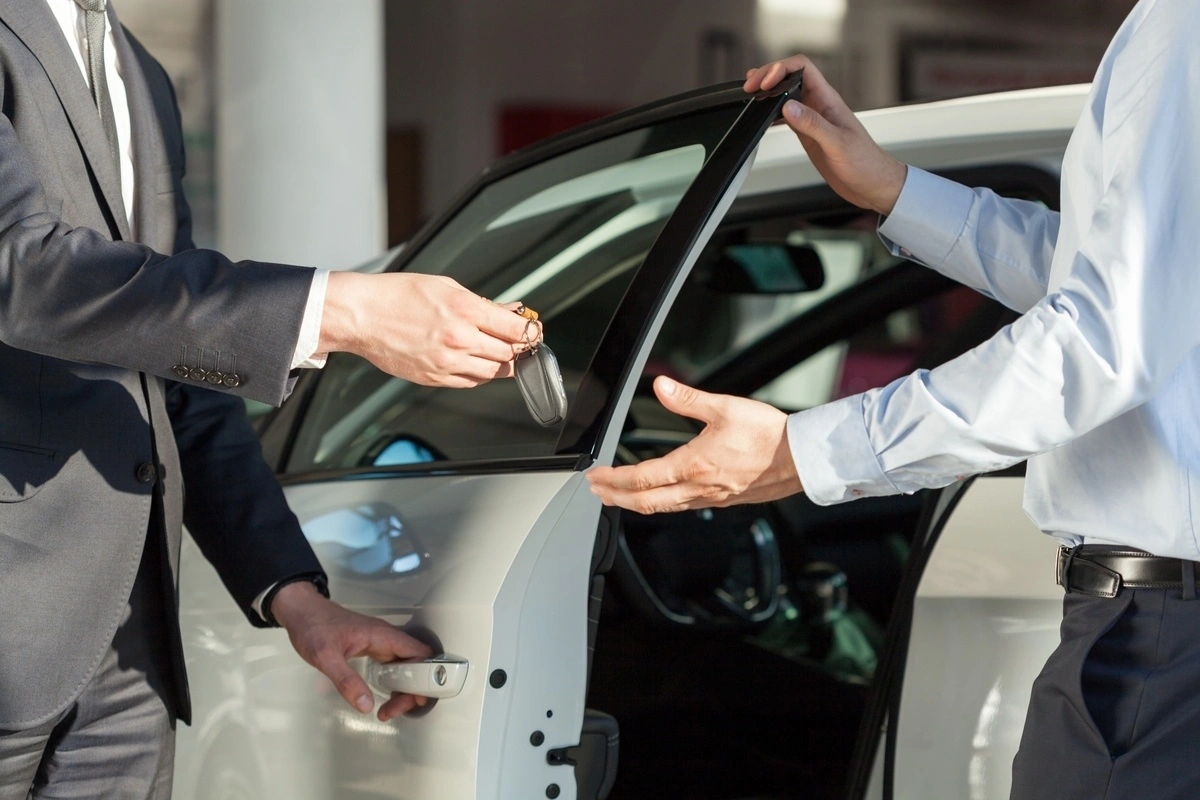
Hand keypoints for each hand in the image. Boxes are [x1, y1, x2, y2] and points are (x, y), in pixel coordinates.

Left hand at [269, 581, 433, 721]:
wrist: (301, 611)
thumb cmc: (312, 627)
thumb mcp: (326, 657)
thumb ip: (347, 681)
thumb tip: (366, 705)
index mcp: (382, 635)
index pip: (420, 653)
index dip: (425, 676)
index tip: (415, 698)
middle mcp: (386, 638)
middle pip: (416, 664)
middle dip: (411, 690)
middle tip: (392, 710)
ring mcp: (380, 643)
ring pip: (405, 666)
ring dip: (403, 689)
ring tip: (388, 709)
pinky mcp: (372, 647)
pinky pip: (393, 666)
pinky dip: (393, 683)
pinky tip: (384, 696)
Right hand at [319, 272, 534, 387]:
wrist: (362, 316)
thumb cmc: (399, 295)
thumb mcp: (446, 287)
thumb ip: (481, 303)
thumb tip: (509, 312)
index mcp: (465, 310)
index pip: (516, 330)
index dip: (531, 332)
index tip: (534, 332)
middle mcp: (460, 339)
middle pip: (509, 353)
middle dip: (518, 348)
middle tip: (519, 343)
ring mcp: (447, 362)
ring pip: (492, 372)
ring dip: (501, 363)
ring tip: (498, 352)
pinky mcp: (434, 378)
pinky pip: (470, 382)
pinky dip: (479, 373)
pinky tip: (475, 361)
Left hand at [587, 376, 802, 513]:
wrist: (801, 458)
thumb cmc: (769, 435)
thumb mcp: (725, 408)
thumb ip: (689, 399)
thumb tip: (662, 386)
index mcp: (693, 465)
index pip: (641, 478)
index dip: (613, 479)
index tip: (596, 475)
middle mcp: (698, 488)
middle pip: (646, 501)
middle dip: (616, 497)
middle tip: (598, 491)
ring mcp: (710, 498)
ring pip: (664, 508)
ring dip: (636, 503)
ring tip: (620, 496)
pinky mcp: (723, 500)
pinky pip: (683, 507)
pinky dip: (662, 504)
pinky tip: (662, 497)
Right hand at [744, 55, 906, 214]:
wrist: (873, 184)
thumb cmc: (866, 163)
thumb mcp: (838, 144)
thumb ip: (813, 124)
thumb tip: (789, 107)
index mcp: (828, 101)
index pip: (802, 68)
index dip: (780, 69)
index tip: (765, 82)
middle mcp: (820, 106)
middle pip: (790, 77)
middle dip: (768, 76)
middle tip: (750, 86)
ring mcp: (813, 119)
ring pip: (787, 95)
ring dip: (768, 92)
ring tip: (751, 94)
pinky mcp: (809, 135)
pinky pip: (787, 117)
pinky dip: (772, 113)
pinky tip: (763, 116)